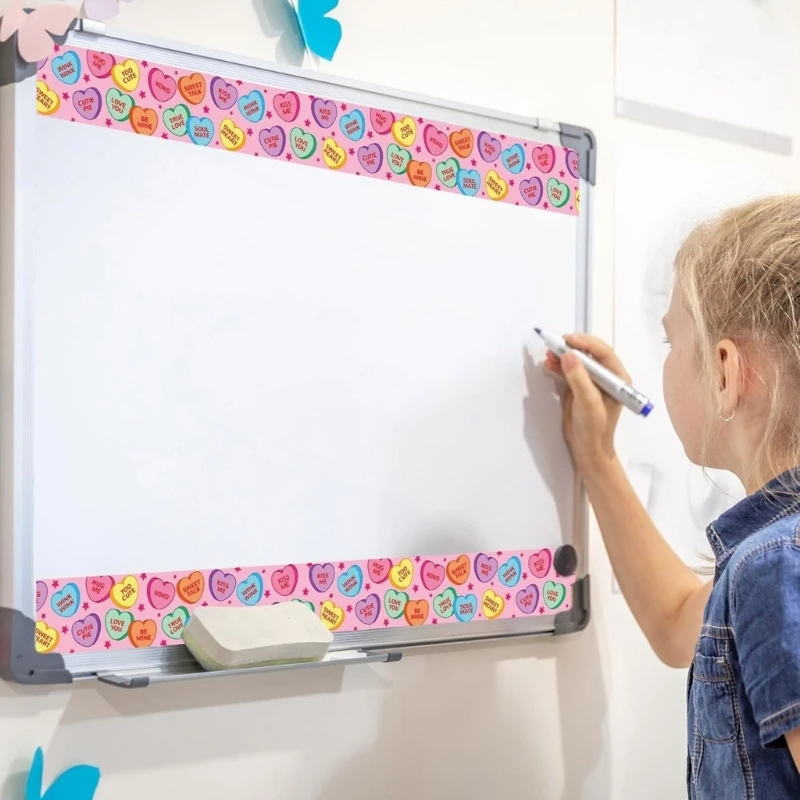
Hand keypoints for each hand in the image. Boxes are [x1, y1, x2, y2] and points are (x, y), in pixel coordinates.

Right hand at [544, 333, 629, 475]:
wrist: (587, 448)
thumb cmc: (594, 429)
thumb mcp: (588, 403)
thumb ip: (579, 379)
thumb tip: (568, 355)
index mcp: (617, 379)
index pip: (603, 353)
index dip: (586, 343)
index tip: (568, 340)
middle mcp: (606, 376)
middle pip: (590, 353)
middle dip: (573, 346)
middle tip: (556, 343)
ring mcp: (591, 381)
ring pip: (577, 360)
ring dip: (563, 355)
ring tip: (549, 354)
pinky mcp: (578, 387)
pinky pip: (568, 370)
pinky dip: (558, 366)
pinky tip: (548, 364)